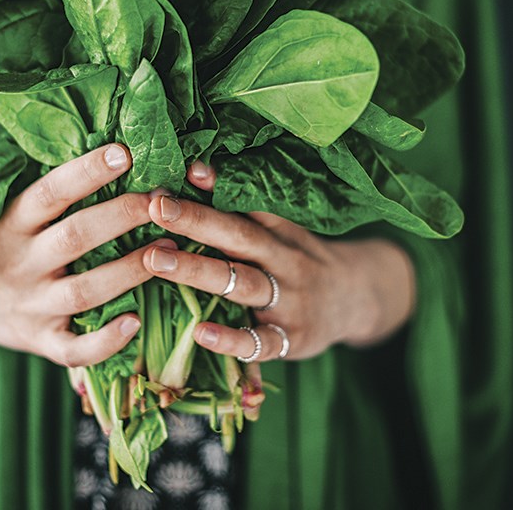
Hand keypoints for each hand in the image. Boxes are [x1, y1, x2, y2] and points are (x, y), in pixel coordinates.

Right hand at [0, 143, 164, 366]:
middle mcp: (20, 264)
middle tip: (162, 199)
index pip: (49, 192)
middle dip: (121, 216)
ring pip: (84, 291)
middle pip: (74, 237)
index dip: (87, 172)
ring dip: (129, 271)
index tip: (124, 152)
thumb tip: (110, 144)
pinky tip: (136, 322)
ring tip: (170, 249)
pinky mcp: (40, 341)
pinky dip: (105, 341)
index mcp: (9, 224)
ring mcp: (30, 306)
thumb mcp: (6, 211)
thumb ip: (48, 190)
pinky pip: (74, 349)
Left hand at [141, 161, 415, 361]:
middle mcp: (285, 261)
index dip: (211, 190)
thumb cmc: (298, 260)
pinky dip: (231, 339)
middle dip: (196, 221)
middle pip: (239, 237)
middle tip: (155, 208)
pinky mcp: (291, 341)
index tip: (175, 176)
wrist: (357, 300)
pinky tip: (200, 333)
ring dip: (198, 271)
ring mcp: (290, 302)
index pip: (244, 206)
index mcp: (279, 231)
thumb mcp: (278, 230)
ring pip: (243, 284)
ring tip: (155, 259)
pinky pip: (260, 343)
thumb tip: (193, 170)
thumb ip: (238, 207)